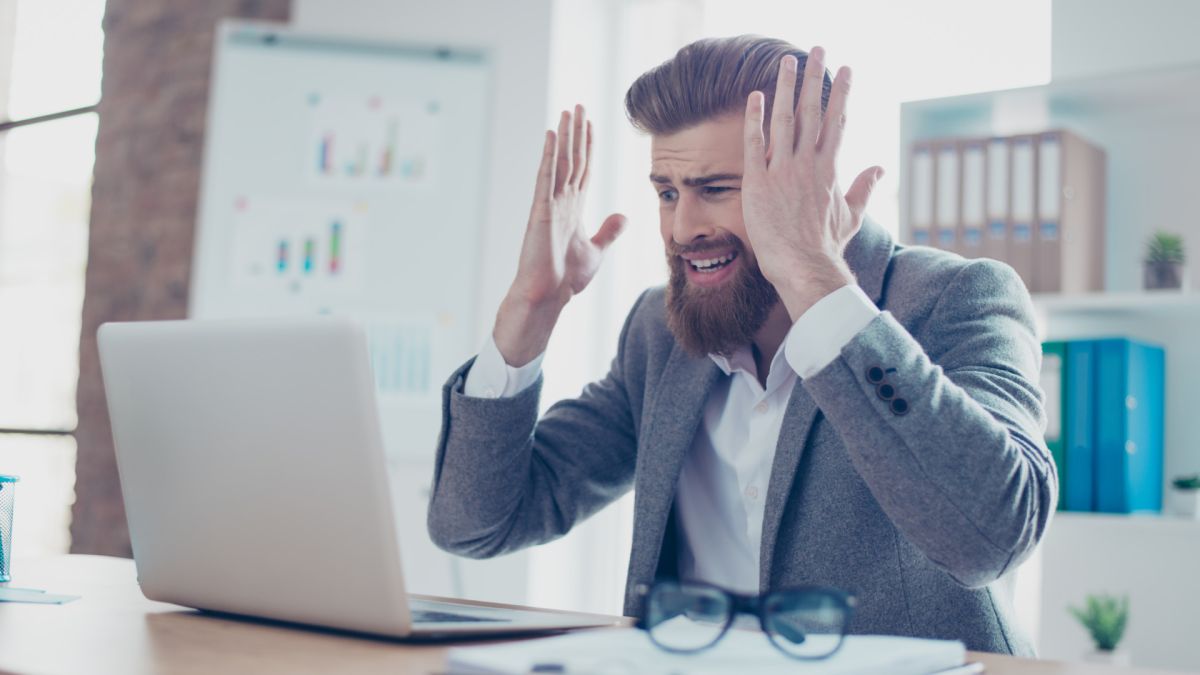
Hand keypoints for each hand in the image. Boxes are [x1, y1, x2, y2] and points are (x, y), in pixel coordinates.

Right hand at [494, 105, 625, 365]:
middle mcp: (560, 202)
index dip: (587, 146)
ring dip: (565, 136)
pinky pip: (546, 177)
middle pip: (571, 159)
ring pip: (560, 162)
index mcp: (573, 209)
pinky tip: (553, 134)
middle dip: (576, 132)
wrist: (547, 297)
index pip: (582, 169)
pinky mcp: (540, 211)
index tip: (591, 124)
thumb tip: (623, 216)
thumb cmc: (566, 279)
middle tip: (578, 105)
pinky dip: (550, 155)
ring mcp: (549, 204)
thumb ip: (609, 232)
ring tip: (568, 111)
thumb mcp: (597, 251)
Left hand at [741, 47, 882, 319]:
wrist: (804, 266)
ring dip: (787, 87)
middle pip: (812, 111)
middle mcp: (808, 163)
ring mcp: (783, 171)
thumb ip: (864, 189)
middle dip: (815, 78)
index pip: (836, 122)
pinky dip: (756, 118)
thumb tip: (880, 169)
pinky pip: (755, 143)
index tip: (845, 69)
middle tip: (818, 50)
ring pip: (785, 119)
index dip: (840, 94)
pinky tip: (756, 95)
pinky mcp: (759, 182)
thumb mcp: (851, 216)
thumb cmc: (825, 246)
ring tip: (788, 60)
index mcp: (830, 169)